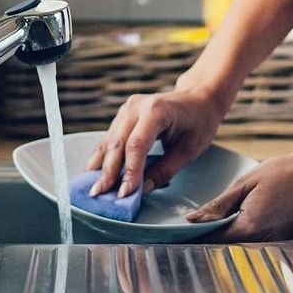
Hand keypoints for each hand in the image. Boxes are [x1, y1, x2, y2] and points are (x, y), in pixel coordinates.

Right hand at [84, 83, 226, 199]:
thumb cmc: (199, 122)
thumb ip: (164, 170)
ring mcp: (127, 108)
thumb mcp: (189, 150)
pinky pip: (110, 137)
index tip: (124, 193)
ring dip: (101, 166)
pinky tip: (95, 172)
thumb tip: (142, 190)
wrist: (199, 98)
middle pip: (117, 143)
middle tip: (99, 194)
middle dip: (108, 171)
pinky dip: (103, 156)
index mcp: (156, 111)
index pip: (136, 145)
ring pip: (109, 140)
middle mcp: (137, 106)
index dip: (129, 171)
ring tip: (93, 188)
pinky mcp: (123, 114)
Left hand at [185, 140, 292, 242]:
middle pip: (227, 248)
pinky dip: (252, 237)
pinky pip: (263, 246)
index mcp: (249, 228)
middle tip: (196, 227)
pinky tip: (252, 220)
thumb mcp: (247, 182)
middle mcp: (264, 244)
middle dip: (212, 238)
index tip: (178, 233)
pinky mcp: (290, 246)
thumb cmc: (288, 173)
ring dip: (232, 238)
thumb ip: (219, 205)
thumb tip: (193, 220)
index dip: (194, 237)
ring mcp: (279, 248)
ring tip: (223, 221)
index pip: (212, 240)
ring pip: (245, 249)